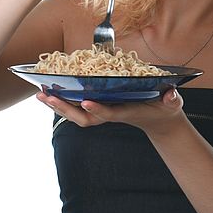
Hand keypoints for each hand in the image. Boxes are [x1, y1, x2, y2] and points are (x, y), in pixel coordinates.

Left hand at [36, 87, 186, 134]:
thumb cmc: (164, 109)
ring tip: (40, 94)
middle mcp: (111, 114)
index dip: (98, 109)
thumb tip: (171, 95)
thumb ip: (171, 100)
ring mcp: (104, 112)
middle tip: (47, 96)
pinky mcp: (100, 108)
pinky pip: (76, 107)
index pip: (110, 113)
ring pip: (76, 114)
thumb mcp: (171, 104)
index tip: (85, 102)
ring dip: (58, 105)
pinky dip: (62, 101)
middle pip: (84, 117)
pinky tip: (49, 92)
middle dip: (65, 108)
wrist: (159, 120)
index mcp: (127, 112)